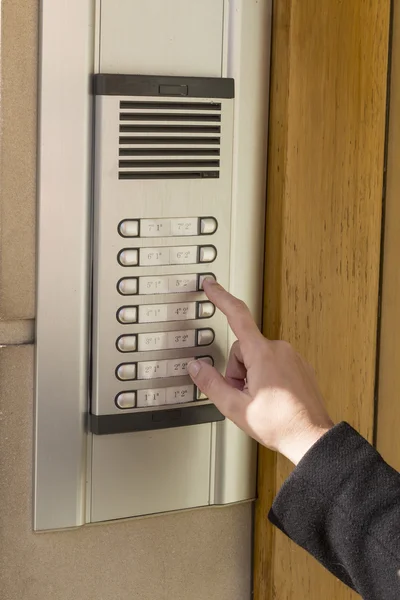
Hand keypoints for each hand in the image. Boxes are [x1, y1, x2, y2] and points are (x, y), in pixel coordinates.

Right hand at [187, 280, 332, 464]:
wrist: (312, 438)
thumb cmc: (280, 424)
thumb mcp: (235, 407)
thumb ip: (210, 383)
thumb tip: (195, 367)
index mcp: (263, 354)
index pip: (237, 315)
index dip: (221, 298)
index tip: (211, 285)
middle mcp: (280, 349)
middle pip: (243, 348)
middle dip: (236, 370)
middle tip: (243, 396)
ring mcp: (292, 357)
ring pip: (258, 357)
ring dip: (251, 375)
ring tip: (259, 401)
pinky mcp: (300, 367)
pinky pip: (274, 363)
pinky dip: (266, 377)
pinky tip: (271, 399)